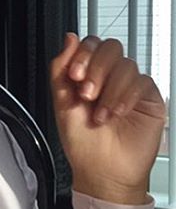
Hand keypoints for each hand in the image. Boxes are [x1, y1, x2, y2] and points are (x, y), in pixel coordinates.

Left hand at [50, 33, 165, 204]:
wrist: (101, 170)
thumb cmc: (81, 141)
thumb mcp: (61, 102)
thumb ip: (60, 68)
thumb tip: (69, 38)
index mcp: (87, 74)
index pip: (90, 45)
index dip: (83, 54)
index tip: (74, 75)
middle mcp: (109, 77)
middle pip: (110, 48)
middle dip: (96, 68)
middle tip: (86, 93)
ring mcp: (129, 86)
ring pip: (126, 65)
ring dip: (109, 89)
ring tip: (100, 113)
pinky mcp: (148, 99)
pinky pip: (142, 82)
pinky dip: (125, 97)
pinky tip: (115, 113)